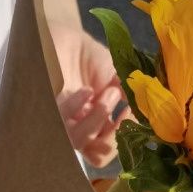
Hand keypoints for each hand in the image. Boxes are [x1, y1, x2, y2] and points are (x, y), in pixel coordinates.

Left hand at [50, 23, 132, 167]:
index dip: (122, 141)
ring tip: (107, 93)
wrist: (66, 35)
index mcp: (96, 124)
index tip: (130, 114)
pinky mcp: (45, 109)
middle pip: (96, 156)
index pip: (106, 151)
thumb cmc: (90, 56)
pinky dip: (79, 108)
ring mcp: (61, 121)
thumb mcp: (119, 75)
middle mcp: (78, 127)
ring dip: (98, 119)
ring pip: (78, 142)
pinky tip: (86, 91)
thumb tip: (147, 117)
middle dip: (113, 135)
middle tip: (120, 107)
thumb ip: (133, 97)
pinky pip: (62, 123)